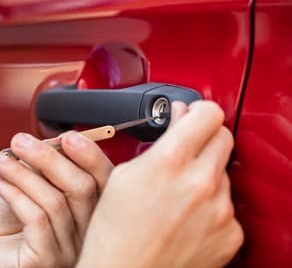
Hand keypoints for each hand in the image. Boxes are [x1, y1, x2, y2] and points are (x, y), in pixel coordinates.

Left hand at [0, 130, 113, 267]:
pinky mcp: (45, 261)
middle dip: (50, 158)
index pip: (105, 183)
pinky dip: (13, 191)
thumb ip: (47, 165)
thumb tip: (62, 139)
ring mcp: (67, 251)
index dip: (91, 157)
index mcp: (85, 213)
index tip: (67, 136)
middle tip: (20, 141)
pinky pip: (36, 217)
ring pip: (55, 200)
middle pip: (84, 189)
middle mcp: (83, 236)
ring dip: (21, 172)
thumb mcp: (27, 182)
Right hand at [77, 101, 243, 267]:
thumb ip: (159, 141)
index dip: (197, 111)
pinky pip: (227, 205)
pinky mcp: (230, 233)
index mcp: (170, 161)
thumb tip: (178, 117)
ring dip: (205, 174)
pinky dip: (211, 206)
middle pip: (223, 136)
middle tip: (184, 150)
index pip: (207, 112)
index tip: (190, 115)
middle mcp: (201, 182)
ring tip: (176, 194)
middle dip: (204, 137)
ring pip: (224, 172)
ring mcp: (220, 210)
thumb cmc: (115, 231)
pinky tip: (186, 216)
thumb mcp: (124, 173)